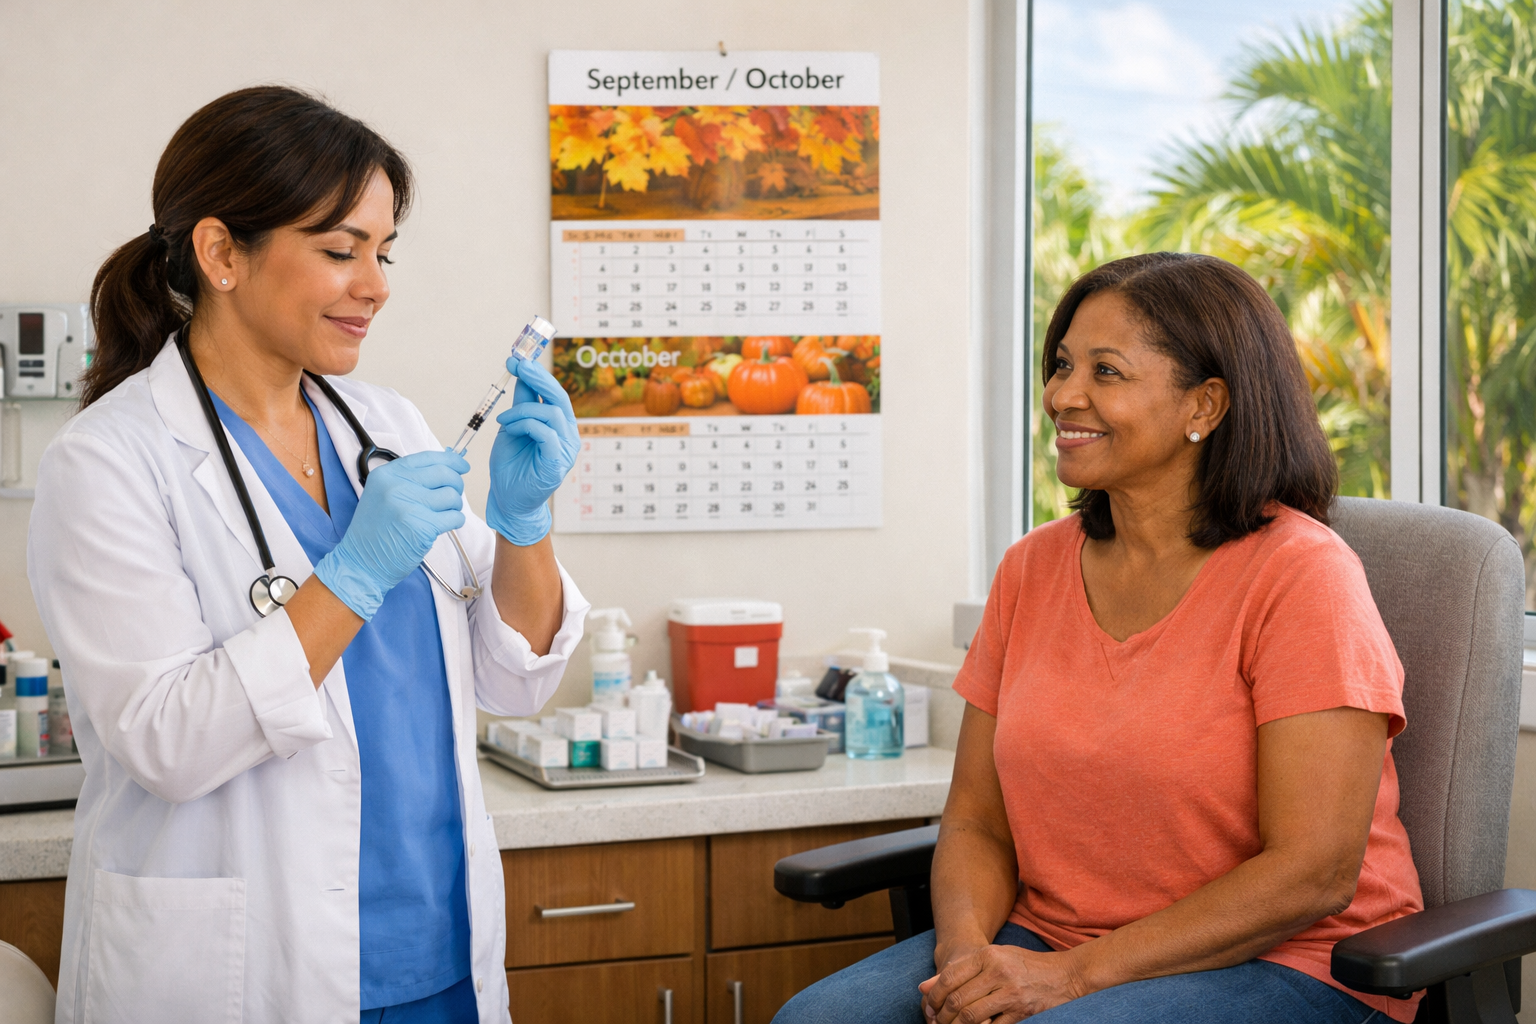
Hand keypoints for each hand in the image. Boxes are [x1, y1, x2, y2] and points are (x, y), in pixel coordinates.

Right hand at [313, 449, 467, 619]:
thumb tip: (447, 467)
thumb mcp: (383, 494)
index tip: (462, 466)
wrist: (362, 562)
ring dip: (454, 506)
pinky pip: (454, 517)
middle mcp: (397, 486)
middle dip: (456, 484)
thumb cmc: (376, 531)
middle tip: (453, 496)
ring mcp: (409, 506)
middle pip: (444, 474)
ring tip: (443, 515)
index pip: (427, 457)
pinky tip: (443, 527)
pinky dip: (455, 521)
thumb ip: (409, 479)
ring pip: (452, 496)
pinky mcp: (422, 527)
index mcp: (387, 474)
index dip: (450, 460)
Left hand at [485, 357, 578, 545]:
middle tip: (519, 364)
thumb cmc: (511, 466)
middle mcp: (568, 435)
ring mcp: (566, 449)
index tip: (517, 358)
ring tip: (504, 421)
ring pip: (551, 414)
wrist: (508, 500)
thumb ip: (522, 404)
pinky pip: (546, 434)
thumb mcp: (512, 427)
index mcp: (560, 425)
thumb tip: (521, 373)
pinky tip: (509, 430)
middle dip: (538, 378)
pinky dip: (526, 426)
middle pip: (560, 398)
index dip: (537, 374)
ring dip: (523, 411)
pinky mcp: (558, 462)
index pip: (554, 393)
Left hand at [918, 944, 1086, 1023]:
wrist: (1066, 975)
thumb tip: (925, 986)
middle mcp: (998, 972)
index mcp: (988, 955)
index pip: (950, 977)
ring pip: (971, 1016)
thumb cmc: (1026, 965)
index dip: (934, 995)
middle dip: (941, 1015)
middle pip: (957, 999)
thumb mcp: (995, 958)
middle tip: (936, 1022)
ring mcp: (1011, 993)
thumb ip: (962, 970)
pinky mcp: (1021, 1012)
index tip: (929, 1006)